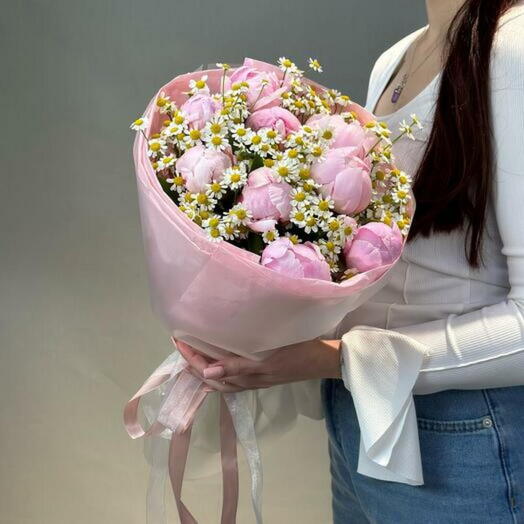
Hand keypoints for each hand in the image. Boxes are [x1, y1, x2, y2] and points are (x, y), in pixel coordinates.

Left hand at [174, 338, 340, 392]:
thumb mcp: (267, 361)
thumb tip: (205, 373)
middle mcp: (246, 381)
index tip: (177, 342)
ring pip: (221, 375)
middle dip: (193, 361)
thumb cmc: (296, 356)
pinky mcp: (261, 371)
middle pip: (211, 376)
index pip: (208, 372)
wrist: (322, 360)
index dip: (191, 359)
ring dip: (205, 362)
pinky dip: (219, 363)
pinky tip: (218, 353)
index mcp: (245, 378)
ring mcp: (254, 377)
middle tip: (180, 342)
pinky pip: (232, 371)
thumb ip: (237, 367)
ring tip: (193, 348)